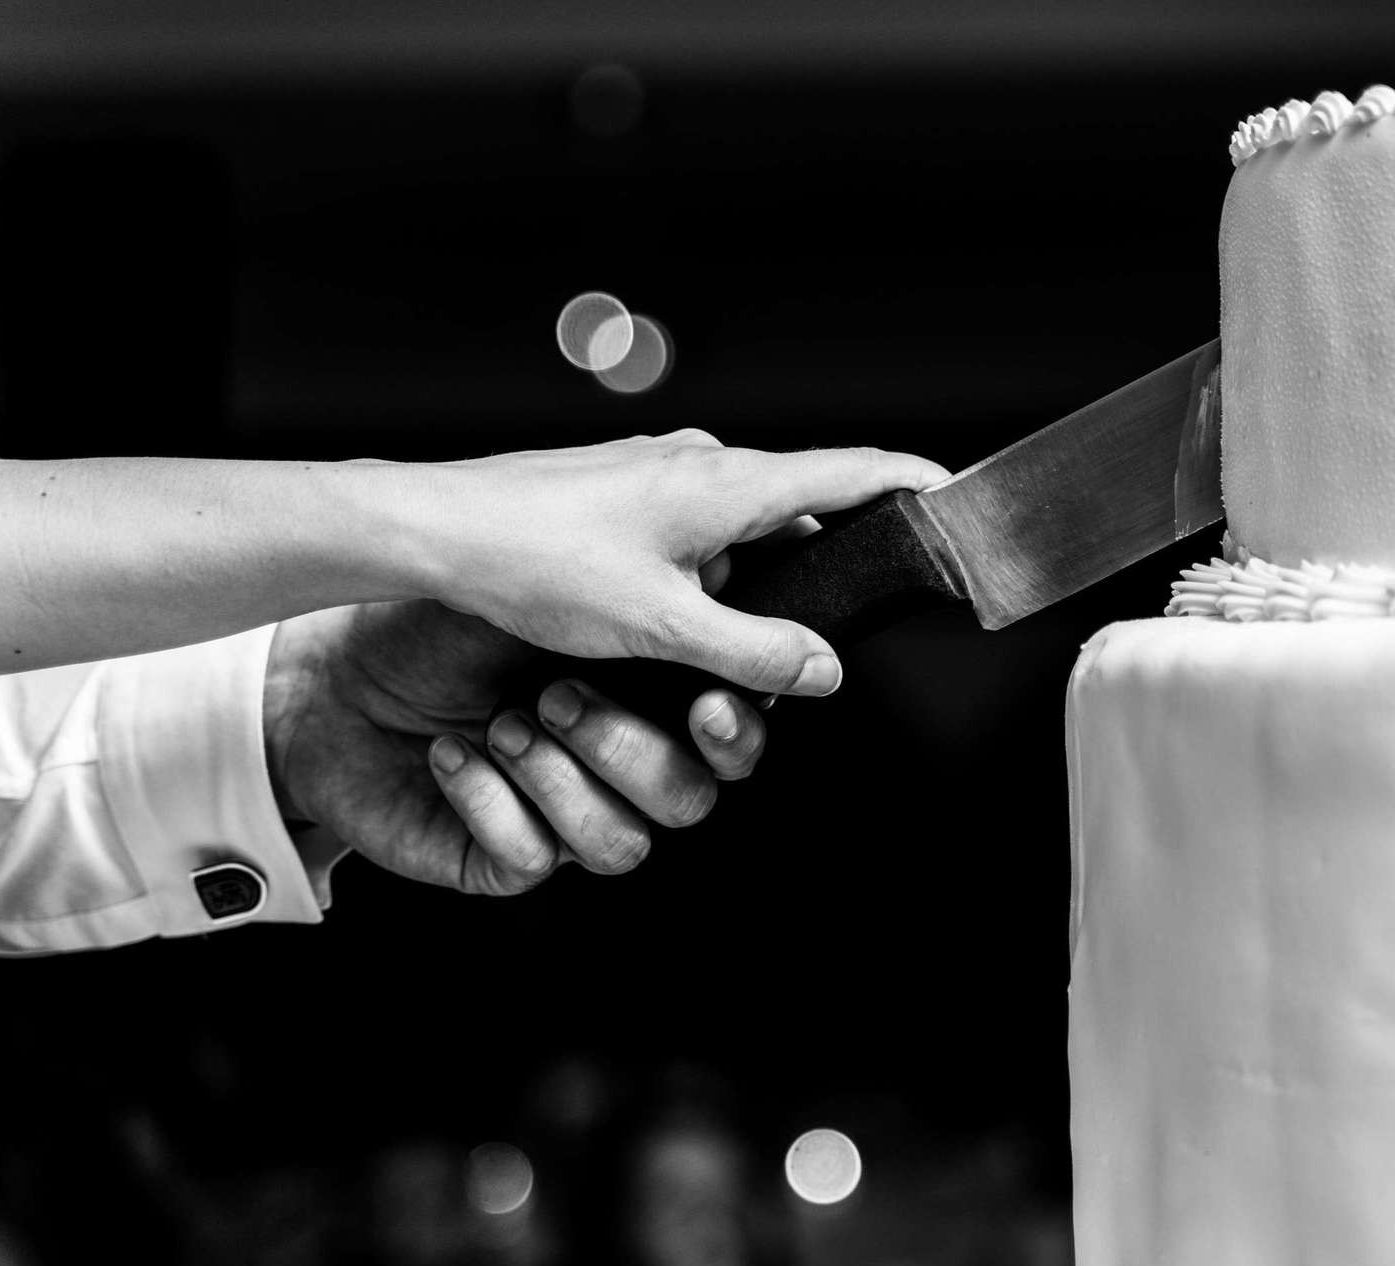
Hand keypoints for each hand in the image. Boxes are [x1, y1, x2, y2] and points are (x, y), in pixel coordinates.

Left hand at [263, 599, 767, 893]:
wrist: (322, 667)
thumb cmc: (445, 614)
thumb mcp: (580, 591)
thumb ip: (705, 617)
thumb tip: (800, 636)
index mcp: (648, 685)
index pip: (737, 728)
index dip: (734, 729)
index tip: (706, 706)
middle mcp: (613, 752)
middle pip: (695, 794)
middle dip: (633, 749)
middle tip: (565, 696)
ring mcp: (562, 810)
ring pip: (624, 841)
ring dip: (562, 776)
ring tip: (506, 717)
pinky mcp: (503, 854)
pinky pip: (534, 857)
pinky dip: (490, 800)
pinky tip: (458, 752)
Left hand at [393, 431, 946, 695]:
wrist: (435, 528)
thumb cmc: (534, 560)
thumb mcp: (657, 625)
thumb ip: (752, 648)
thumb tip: (822, 670)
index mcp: (729, 484)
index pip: (854, 472)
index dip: (914, 484)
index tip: (959, 492)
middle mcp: (702, 466)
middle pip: (805, 506)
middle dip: (828, 561)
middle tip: (834, 620)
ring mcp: (661, 475)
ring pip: (746, 525)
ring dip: (758, 576)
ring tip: (733, 637)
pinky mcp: (624, 494)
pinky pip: (699, 530)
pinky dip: (711, 570)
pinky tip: (674, 618)